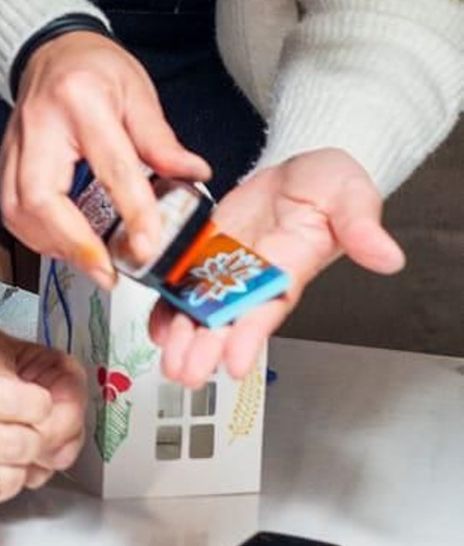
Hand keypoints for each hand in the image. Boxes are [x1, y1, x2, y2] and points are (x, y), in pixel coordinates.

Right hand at [0, 31, 208, 277]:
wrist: (52, 49)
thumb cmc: (94, 67)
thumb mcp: (138, 92)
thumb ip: (161, 140)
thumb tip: (193, 175)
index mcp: (80, 101)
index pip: (111, 166)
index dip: (132, 213)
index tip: (147, 247)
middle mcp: (37, 126)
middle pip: (39, 198)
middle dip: (73, 243)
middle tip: (107, 271)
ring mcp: (14, 146)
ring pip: (17, 211)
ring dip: (53, 245)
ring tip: (91, 261)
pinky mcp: (4, 163)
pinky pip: (11, 210)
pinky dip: (38, 235)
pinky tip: (65, 243)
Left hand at [151, 147, 401, 385]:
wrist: (300, 170)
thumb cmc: (329, 185)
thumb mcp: (351, 194)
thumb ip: (362, 225)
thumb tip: (388, 255)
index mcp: (290, 267)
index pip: (269, 308)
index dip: (250, 336)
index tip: (233, 363)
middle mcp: (257, 276)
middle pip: (229, 319)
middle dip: (206, 349)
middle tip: (186, 375)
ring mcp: (229, 267)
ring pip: (202, 309)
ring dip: (184, 337)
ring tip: (169, 362)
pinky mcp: (206, 252)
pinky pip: (183, 284)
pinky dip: (168, 305)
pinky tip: (158, 326)